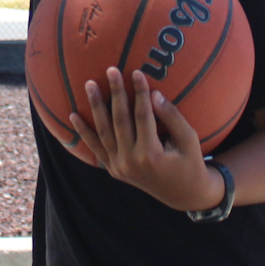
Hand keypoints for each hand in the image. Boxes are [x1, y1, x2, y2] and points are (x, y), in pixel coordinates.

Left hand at [67, 68, 220, 212]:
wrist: (183, 195)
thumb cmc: (191, 163)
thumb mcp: (189, 140)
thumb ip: (172, 117)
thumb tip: (154, 95)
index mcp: (151, 155)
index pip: (143, 116)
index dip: (140, 93)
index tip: (136, 72)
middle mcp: (130, 162)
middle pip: (120, 121)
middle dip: (115, 93)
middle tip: (111, 70)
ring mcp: (119, 168)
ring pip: (104, 132)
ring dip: (95, 107)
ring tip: (89, 84)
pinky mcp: (113, 170)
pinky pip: (96, 148)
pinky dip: (84, 132)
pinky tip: (73, 115)